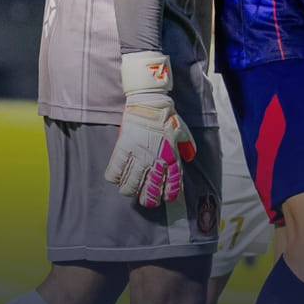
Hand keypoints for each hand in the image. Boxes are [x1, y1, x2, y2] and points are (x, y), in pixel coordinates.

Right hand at [105, 52, 195, 207]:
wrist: (150, 103)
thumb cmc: (167, 117)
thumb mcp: (183, 132)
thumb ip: (188, 146)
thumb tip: (189, 156)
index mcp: (171, 158)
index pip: (171, 185)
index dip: (168, 195)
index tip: (165, 199)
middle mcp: (154, 161)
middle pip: (149, 191)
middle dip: (148, 200)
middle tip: (146, 200)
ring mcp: (137, 156)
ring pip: (130, 186)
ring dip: (130, 191)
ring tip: (130, 190)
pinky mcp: (122, 150)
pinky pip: (114, 173)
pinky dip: (114, 178)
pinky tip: (117, 177)